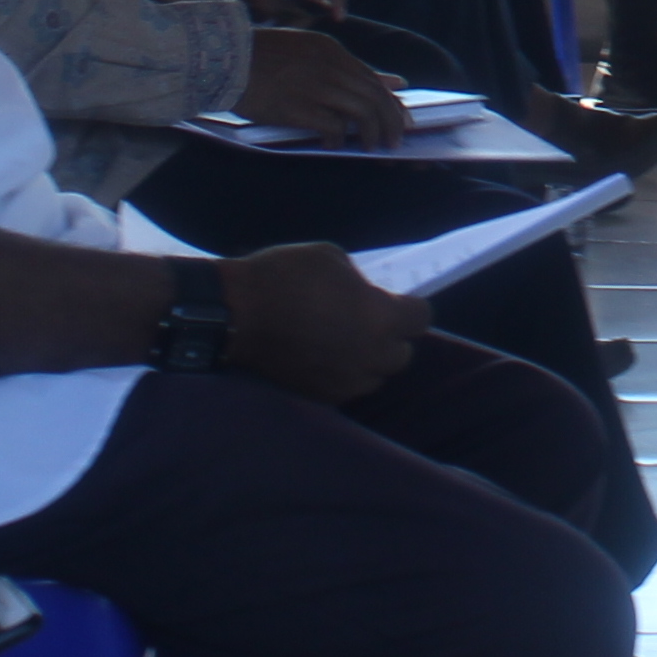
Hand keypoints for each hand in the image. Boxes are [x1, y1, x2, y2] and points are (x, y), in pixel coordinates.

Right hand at [224, 242, 428, 401]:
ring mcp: (345, 381)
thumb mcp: (331, 259)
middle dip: (391, 337)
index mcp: (381, 319)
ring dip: (369, 360)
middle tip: (368, 321)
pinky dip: (343, 374)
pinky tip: (325, 356)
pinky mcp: (320, 396)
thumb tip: (367, 297)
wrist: (234, 314)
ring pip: (375, 376)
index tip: (396, 301)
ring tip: (345, 340)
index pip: (421, 318)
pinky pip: (347, 388)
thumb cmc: (283, 277)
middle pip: (402, 354)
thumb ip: (360, 282)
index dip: (410, 307)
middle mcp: (370, 356)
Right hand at [236, 25, 410, 148]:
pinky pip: (333, 127)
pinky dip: (338, 140)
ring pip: (362, 112)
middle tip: (393, 142)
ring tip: (370, 148)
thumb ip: (346, 67)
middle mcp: (329, 65)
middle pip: (375, 97)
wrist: (221, 61)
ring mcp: (315, 85)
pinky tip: (333, 146)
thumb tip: (393, 81)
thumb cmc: (258, 58)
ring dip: (371, 135)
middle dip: (390, 123)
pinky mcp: (298, 107)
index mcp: (331, 50)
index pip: (374, 80)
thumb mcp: (306, 51)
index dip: (390, 104)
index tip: (399, 121)